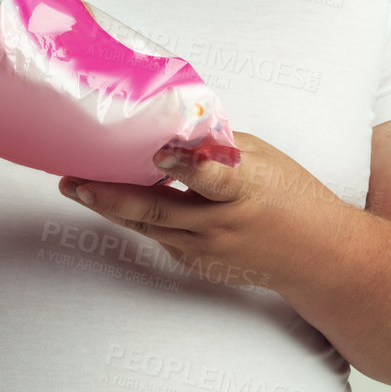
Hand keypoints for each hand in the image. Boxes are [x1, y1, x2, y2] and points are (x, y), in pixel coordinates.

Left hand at [57, 130, 336, 291]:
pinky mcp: (199, 264)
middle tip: (74, 180)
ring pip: (149, 227)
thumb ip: (218, 145)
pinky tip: (116, 202)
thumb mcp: (263, 157)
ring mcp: (208, 249)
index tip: (159, 152)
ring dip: (111, 207)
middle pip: (159, 210)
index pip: (213, 177)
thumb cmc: (292, 197)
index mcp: (245, 188)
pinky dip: (139, 219)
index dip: (185, 165)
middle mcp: (222, 223)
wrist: (316, 256)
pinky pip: (161, 237)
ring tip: (78, 187)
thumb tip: (176, 126)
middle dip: (111, 194)